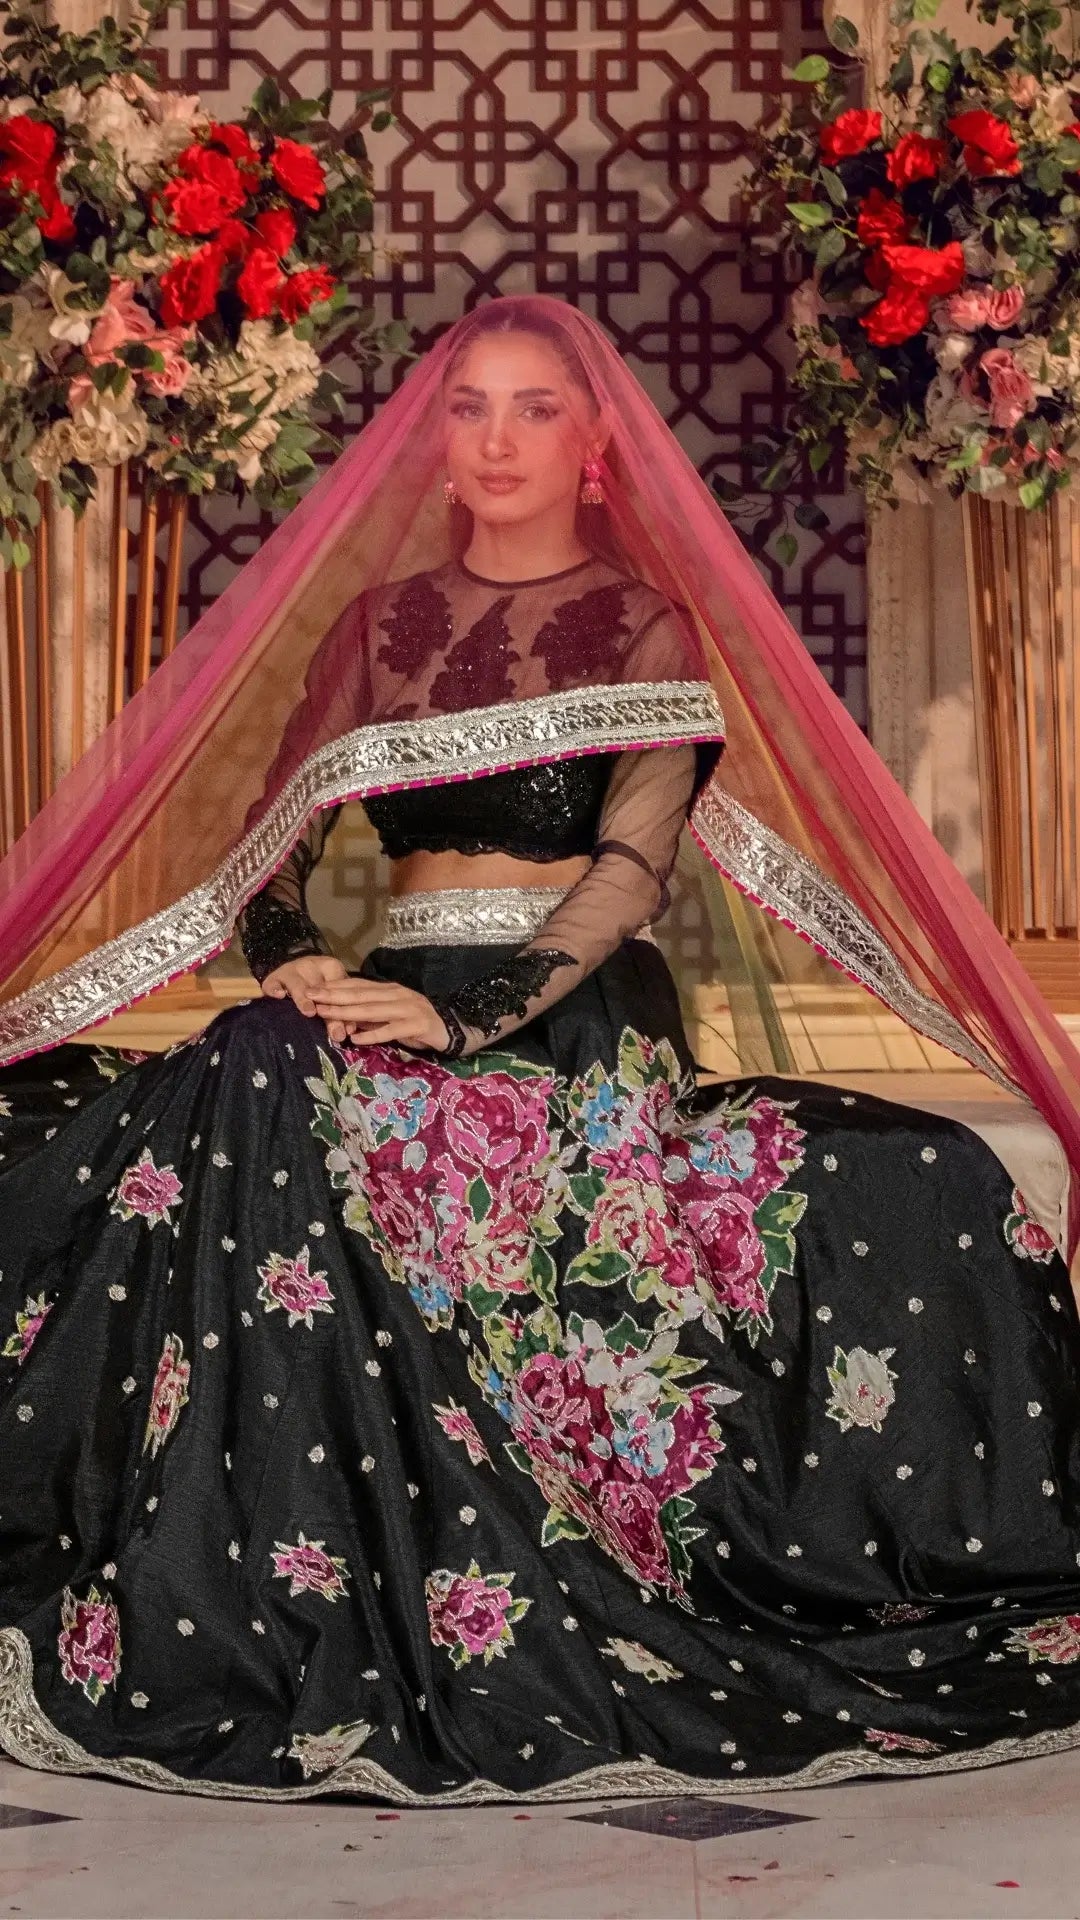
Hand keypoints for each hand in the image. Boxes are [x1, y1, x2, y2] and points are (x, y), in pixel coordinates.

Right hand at [261, 955, 349, 1035]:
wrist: (292, 971)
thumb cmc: (317, 984)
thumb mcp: (331, 992)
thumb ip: (340, 1010)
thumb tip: (349, 1031)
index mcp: (330, 967)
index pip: (339, 986)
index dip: (344, 1008)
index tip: (349, 1029)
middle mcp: (310, 966)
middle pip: (320, 989)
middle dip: (328, 1012)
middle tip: (335, 1032)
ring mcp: (291, 971)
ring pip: (297, 984)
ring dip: (304, 999)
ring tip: (309, 1012)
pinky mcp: (273, 977)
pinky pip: (272, 983)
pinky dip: (274, 989)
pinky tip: (278, 996)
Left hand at [308, 975, 450, 1051]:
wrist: (452, 1029)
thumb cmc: (419, 1023)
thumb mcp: (392, 1016)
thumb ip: (371, 1016)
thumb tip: (345, 1018)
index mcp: (389, 990)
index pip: (358, 986)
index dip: (334, 986)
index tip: (311, 988)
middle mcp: (396, 995)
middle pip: (360, 994)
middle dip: (333, 995)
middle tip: (310, 995)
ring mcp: (407, 1009)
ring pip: (371, 1010)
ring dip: (346, 1012)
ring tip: (325, 1013)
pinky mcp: (416, 1025)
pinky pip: (391, 1030)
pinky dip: (373, 1035)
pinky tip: (356, 1040)